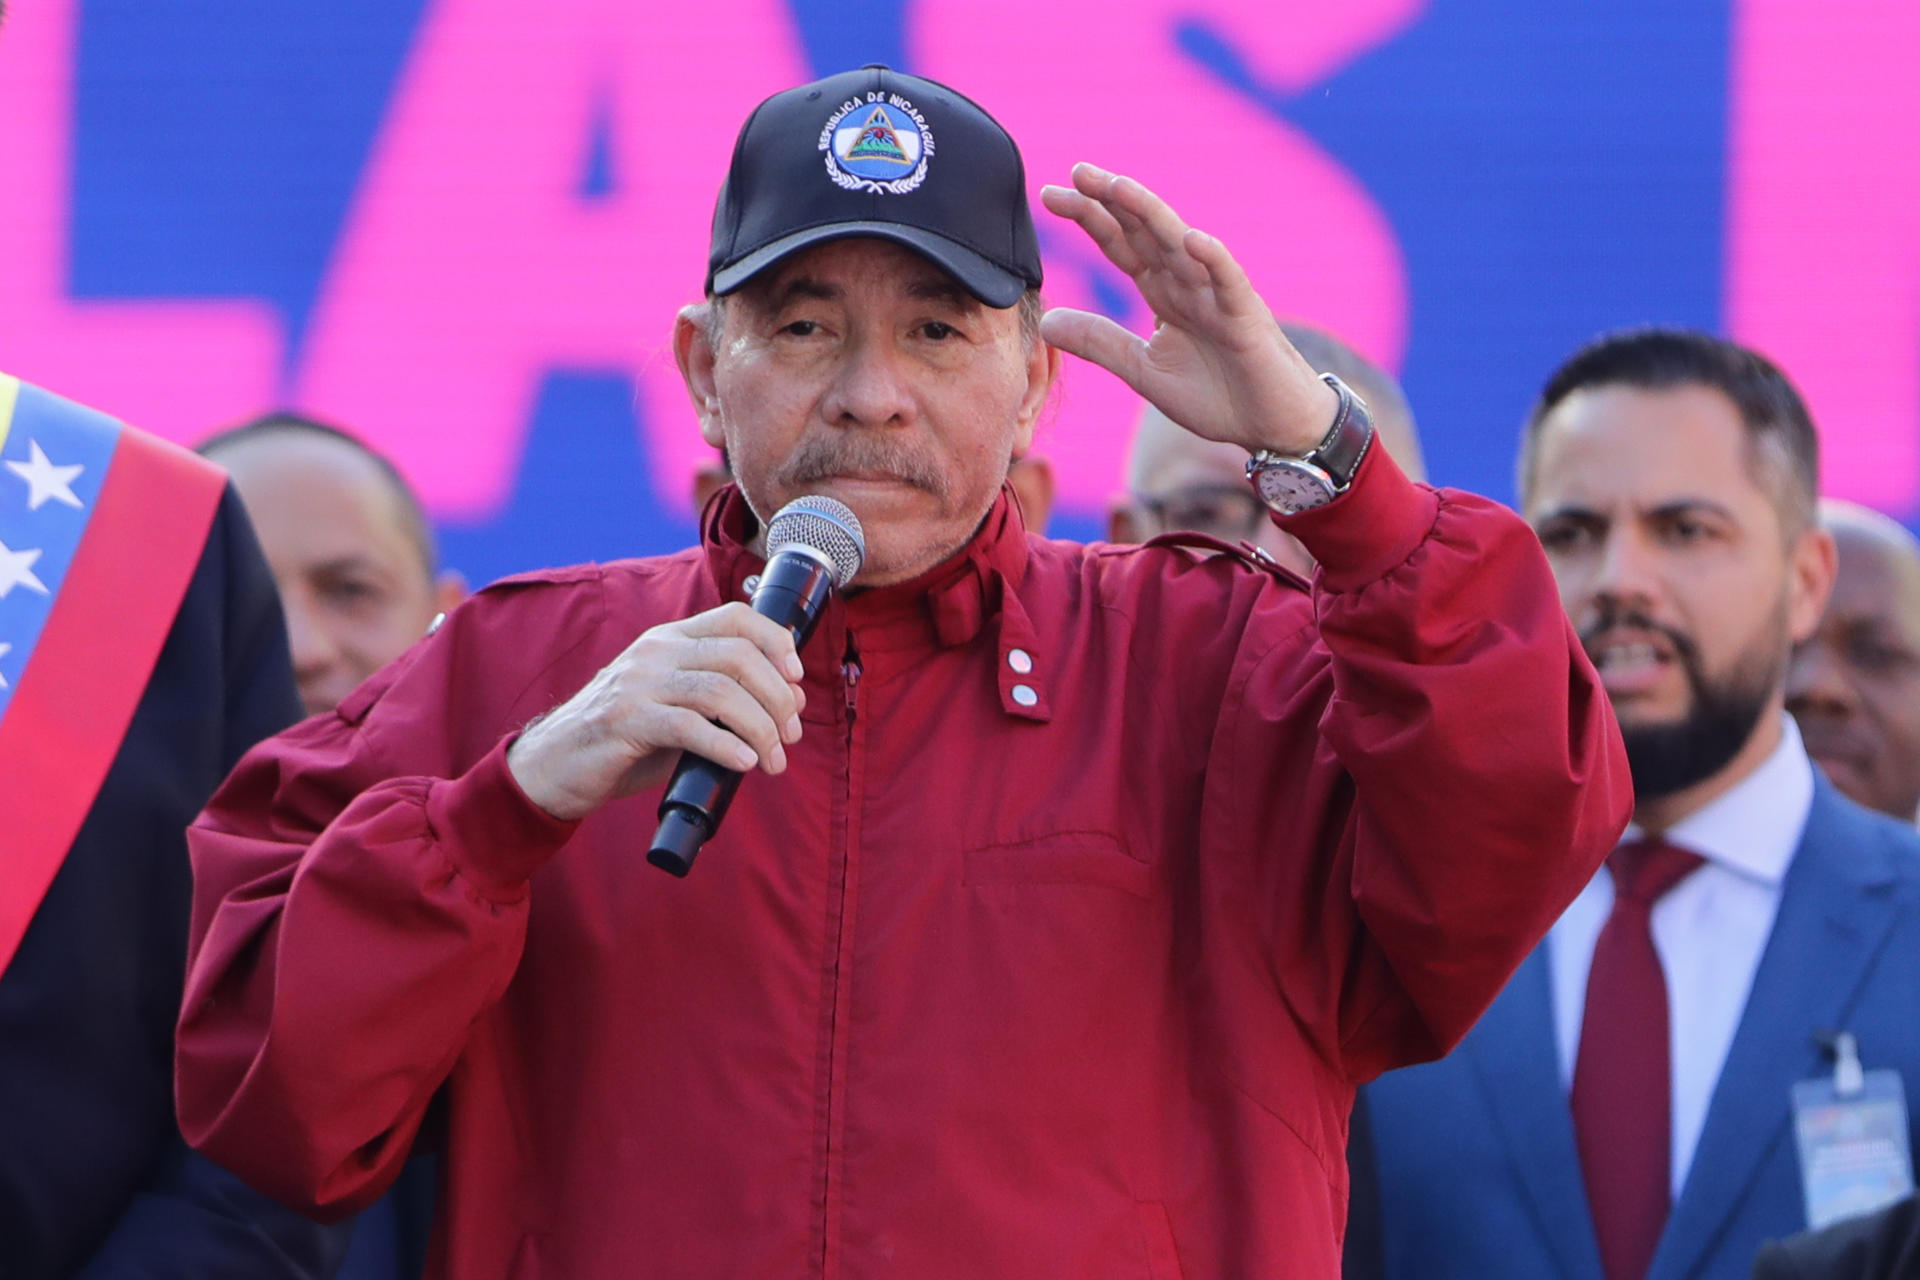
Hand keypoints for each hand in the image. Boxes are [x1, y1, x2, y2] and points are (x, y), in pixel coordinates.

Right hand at [506, 602, 806, 821]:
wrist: (553, 765)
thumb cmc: (623, 739)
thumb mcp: (674, 707)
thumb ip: (719, 703)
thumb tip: (784, 711)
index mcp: (669, 640)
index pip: (736, 618)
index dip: (777, 643)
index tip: (797, 681)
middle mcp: (655, 653)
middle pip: (738, 656)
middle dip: (778, 697)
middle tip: (791, 735)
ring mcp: (638, 684)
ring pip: (720, 691)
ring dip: (760, 728)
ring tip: (774, 759)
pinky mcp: (624, 720)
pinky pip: (688, 726)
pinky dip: (725, 746)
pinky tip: (744, 764)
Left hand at [1039, 163, 1339, 455]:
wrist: (1270, 425)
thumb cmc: (1215, 395)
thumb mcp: (1142, 370)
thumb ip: (1100, 343)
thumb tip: (1045, 322)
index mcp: (1161, 291)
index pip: (1120, 244)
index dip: (1089, 218)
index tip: (1050, 194)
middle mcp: (1186, 283)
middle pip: (1144, 232)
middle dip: (1112, 200)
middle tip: (1077, 171)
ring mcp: (1217, 295)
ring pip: (1180, 246)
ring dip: (1152, 215)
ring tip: (1119, 187)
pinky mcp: (1246, 316)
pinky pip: (1229, 282)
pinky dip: (1213, 260)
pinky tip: (1193, 239)